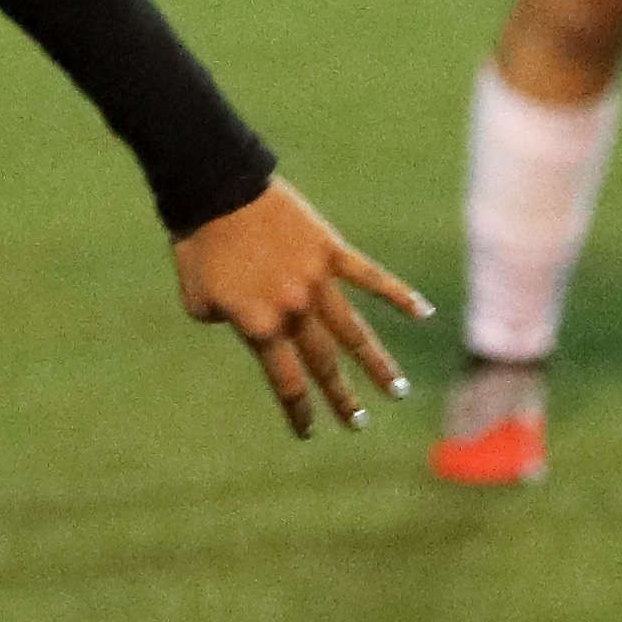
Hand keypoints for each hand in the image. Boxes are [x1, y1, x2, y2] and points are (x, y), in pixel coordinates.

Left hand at [172, 178, 428, 436]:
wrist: (215, 190)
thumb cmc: (197, 246)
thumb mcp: (197, 300)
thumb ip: (226, 323)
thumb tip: (253, 323)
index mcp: (260, 327)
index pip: (286, 381)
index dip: (298, 410)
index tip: (309, 431)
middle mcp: (294, 311)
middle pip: (324, 364)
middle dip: (343, 398)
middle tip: (359, 424)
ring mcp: (317, 281)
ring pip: (355, 332)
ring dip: (378, 364)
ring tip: (398, 391)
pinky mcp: (330, 251)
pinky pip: (371, 278)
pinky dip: (399, 295)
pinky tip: (425, 313)